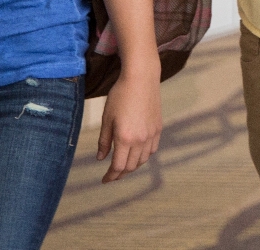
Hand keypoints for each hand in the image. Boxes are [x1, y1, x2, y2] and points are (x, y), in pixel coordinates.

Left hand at [96, 67, 161, 181]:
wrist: (141, 78)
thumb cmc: (120, 96)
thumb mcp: (107, 119)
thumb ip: (104, 141)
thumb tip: (101, 158)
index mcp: (125, 138)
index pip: (118, 166)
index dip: (111, 176)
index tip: (105, 180)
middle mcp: (140, 139)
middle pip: (132, 166)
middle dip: (121, 173)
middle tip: (112, 175)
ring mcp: (151, 134)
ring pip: (143, 159)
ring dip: (133, 166)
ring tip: (124, 166)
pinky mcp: (158, 127)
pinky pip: (152, 149)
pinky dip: (144, 156)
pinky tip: (138, 153)